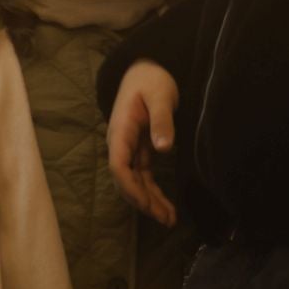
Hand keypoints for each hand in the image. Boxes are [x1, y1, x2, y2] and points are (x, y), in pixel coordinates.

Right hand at [106, 59, 178, 226]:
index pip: (118, 165)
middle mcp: (121, 143)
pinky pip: (144, 176)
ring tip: (170, 220)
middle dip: (143, 201)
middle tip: (166, 219)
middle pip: (125, 179)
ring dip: (149, 201)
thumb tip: (164, 148)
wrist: (146, 69)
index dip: (130, 187)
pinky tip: (166, 206)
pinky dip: (153, 192)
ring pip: (135, 182)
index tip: (147, 203)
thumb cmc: (152, 79)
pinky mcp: (141, 150)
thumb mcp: (160, 95)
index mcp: (121, 130)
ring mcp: (130, 148)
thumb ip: (162, 120)